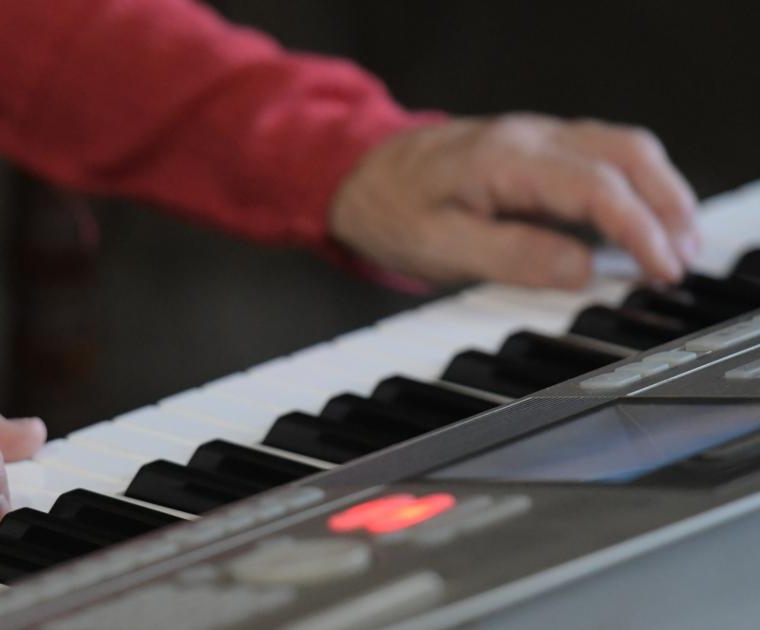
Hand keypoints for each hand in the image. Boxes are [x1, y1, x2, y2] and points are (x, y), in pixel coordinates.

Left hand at [329, 114, 699, 287]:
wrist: (356, 176)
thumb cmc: (391, 210)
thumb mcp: (439, 247)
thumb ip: (512, 256)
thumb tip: (581, 270)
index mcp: (505, 160)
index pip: (596, 185)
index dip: (639, 228)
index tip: (661, 268)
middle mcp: (529, 137)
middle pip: (627, 153)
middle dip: (667, 205)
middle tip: (682, 259)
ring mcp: (535, 138)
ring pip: (622, 147)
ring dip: (658, 192)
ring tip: (672, 246)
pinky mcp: (535, 149)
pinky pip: (602, 154)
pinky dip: (634, 185)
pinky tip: (638, 222)